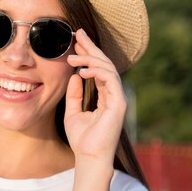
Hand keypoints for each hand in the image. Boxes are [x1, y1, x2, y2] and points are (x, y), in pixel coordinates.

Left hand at [64, 29, 126, 164]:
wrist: (89, 157)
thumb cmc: (82, 139)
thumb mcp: (72, 112)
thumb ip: (74, 94)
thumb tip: (75, 75)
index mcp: (105, 95)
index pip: (98, 68)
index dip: (88, 53)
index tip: (76, 41)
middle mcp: (114, 94)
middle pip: (105, 63)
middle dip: (91, 47)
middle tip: (78, 33)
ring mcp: (118, 98)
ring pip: (108, 68)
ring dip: (90, 58)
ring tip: (72, 56)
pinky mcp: (119, 103)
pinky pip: (110, 79)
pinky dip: (97, 71)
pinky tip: (82, 69)